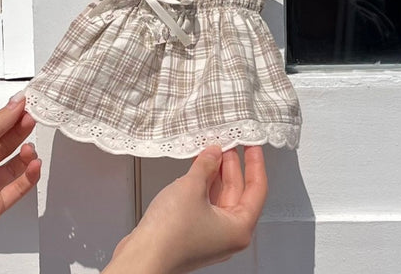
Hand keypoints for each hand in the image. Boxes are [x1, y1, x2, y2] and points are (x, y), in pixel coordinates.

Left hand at [0, 93, 40, 249]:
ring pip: (13, 168)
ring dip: (25, 156)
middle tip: (32, 120)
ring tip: (30, 148)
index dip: (9, 117)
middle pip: (4, 146)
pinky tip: (34, 165)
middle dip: (19, 132)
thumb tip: (16, 103)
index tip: (26, 106)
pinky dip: (29, 177)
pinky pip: (17, 189)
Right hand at [107, 146, 266, 273]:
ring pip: (219, 197)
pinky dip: (203, 185)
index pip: (256, 189)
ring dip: (215, 173)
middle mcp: (228, 235)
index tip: (252, 146)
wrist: (143, 258)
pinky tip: (197, 169)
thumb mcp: (192, 187)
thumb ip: (207, 165)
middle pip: (237, 192)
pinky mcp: (193, 234)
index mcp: (239, 229)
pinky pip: (205, 203)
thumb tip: (214, 153)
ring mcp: (210, 235)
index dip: (255, 163)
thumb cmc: (170, 236)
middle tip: (228, 143)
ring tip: (211, 151)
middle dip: (231, 166)